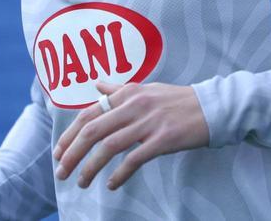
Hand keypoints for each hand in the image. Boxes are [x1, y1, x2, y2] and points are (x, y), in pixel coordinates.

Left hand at [53, 81, 209, 189]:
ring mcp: (149, 122)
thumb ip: (119, 89)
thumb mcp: (146, 89)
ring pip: (109, 146)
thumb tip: (97, 85)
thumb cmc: (177, 100)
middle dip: (72, 153)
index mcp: (127, 93)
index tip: (58, 152)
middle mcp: (134, 105)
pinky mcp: (163, 139)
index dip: (69, 135)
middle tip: (61, 171)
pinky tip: (111, 184)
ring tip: (81, 182)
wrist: (212, 107)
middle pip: (93, 130)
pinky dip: (119, 174)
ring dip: (90, 167)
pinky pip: (134, 159)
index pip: (88, 114)